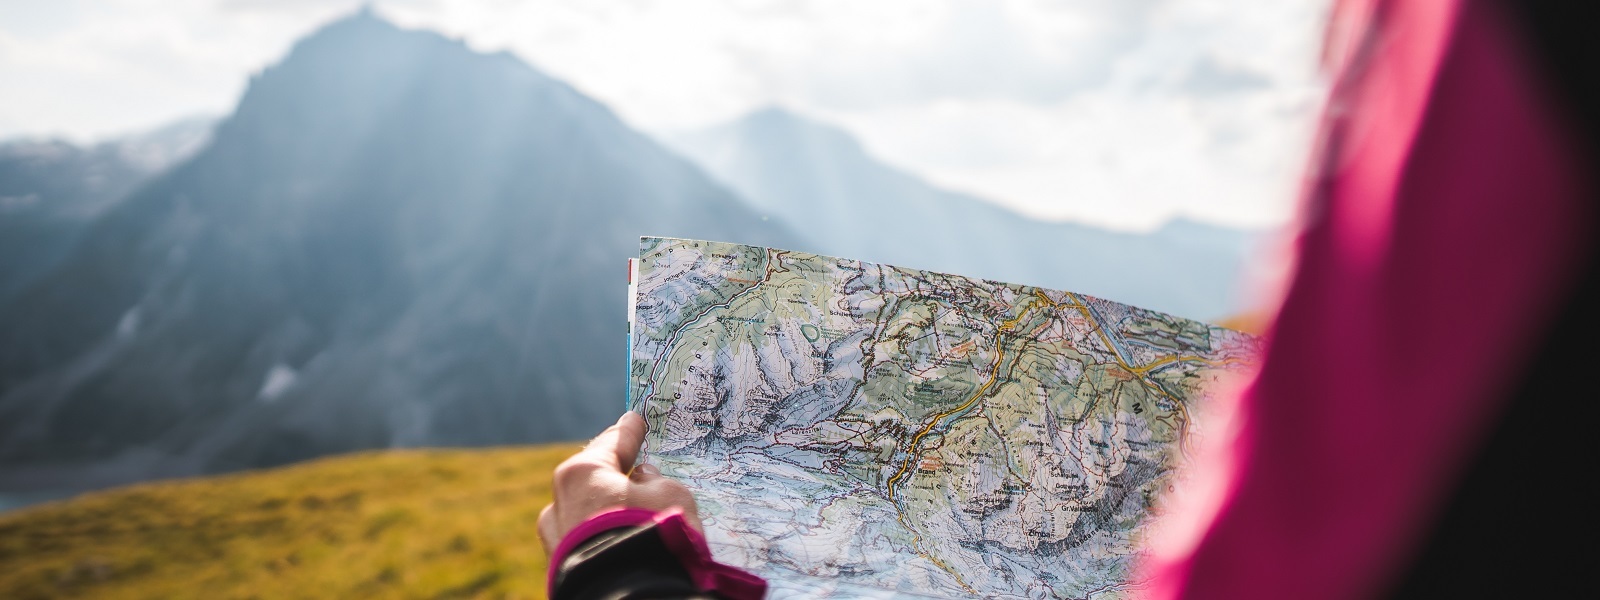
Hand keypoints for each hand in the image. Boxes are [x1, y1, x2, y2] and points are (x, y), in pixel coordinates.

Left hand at [538, 411, 701, 554]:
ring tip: (634, 511)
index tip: (634, 418)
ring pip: (585, 512)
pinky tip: (623, 538)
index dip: (629, 430)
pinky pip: (586, 541)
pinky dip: (603, 535)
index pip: (612, 442)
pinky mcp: (560, 568)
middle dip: (615, 472)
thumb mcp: (671, 495)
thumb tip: (641, 479)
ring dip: (607, 508)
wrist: (629, 596)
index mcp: (582, 473)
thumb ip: (655, 480)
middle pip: (592, 478)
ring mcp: (555, 538)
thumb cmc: (652, 535)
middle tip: (635, 464)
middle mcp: (559, 502)